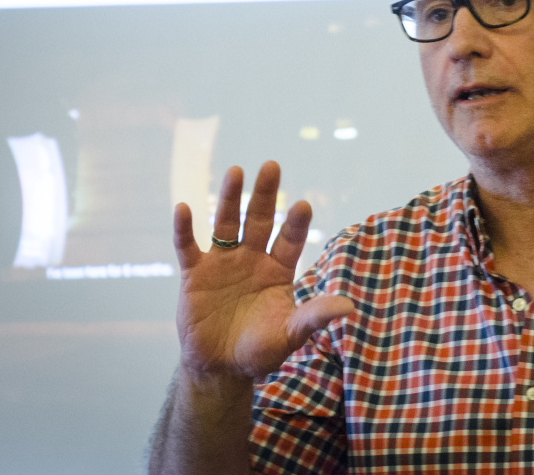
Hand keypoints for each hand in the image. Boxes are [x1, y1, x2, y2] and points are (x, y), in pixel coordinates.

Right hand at [173, 161, 352, 381]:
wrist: (220, 368)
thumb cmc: (259, 350)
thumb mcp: (289, 335)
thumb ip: (314, 317)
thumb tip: (349, 307)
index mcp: (278, 270)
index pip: (289, 240)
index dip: (295, 224)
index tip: (302, 205)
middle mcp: (252, 259)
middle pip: (259, 220)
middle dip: (265, 194)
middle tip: (272, 166)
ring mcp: (222, 264)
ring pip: (226, 224)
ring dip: (229, 198)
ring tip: (235, 172)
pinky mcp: (194, 275)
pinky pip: (188, 247)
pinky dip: (184, 229)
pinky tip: (183, 207)